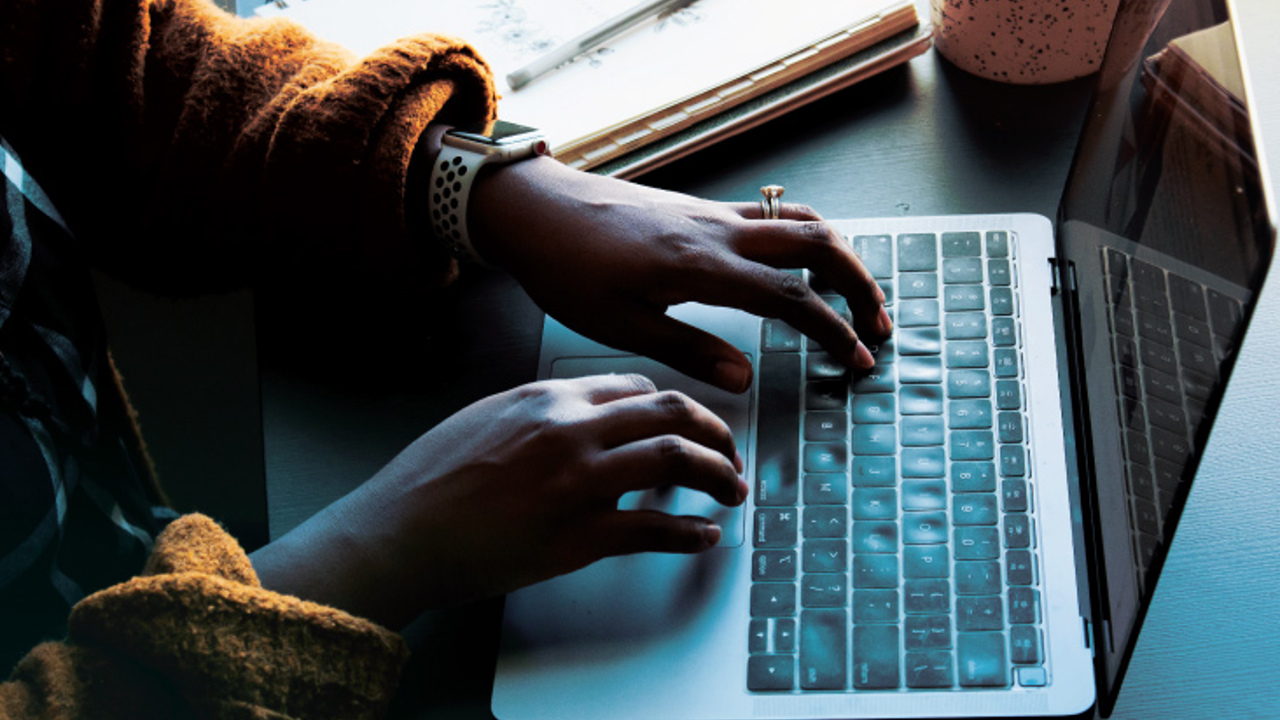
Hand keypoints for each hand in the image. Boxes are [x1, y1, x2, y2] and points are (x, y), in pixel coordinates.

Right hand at [250, 374, 746, 627]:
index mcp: (548, 397)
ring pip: (677, 460)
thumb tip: (586, 419)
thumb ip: (543, 412)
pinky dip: (690, 533)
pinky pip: (654, 530)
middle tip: (729, 453)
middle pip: (672, 413)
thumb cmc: (430, 480)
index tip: (688, 424)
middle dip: (716, 432)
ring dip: (719, 475)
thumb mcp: (486, 417)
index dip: (675, 406)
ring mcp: (578, 482)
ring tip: (731, 490)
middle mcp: (570, 430)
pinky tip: (703, 536)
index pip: (637, 388)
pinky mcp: (577, 536)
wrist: (398, 532)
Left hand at [469, 156, 891, 392]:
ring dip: (840, 256)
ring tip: (855, 295)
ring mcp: (713, 213)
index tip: (857, 361)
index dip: (833, 331)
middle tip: (877, 327)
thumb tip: (745, 379)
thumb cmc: (567, 269)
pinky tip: (802, 264)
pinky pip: (772, 213)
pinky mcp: (701, 208)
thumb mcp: (620, 326)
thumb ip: (688, 350)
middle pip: (818, 245)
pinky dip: (805, 237)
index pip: (792, 297)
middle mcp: (719, 231)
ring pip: (801, 221)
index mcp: (703, 266)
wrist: (537, 209)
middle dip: (860, 285)